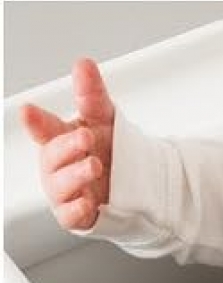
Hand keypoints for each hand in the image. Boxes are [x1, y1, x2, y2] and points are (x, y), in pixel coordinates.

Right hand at [20, 58, 114, 229]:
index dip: (35, 121)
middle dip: (67, 147)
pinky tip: (87, 201)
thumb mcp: (104, 118)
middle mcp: (59, 166)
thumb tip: (84, 66)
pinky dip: (77, 209)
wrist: (133, 185)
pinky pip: (69, 216)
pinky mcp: (76, 215)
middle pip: (52, 157)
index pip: (43, 128)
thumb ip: (92, 95)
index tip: (28, 111)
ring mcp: (66, 192)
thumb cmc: (108, 150)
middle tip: (86, 138)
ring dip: (75, 175)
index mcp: (60, 139)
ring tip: (94, 165)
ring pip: (59, 187)